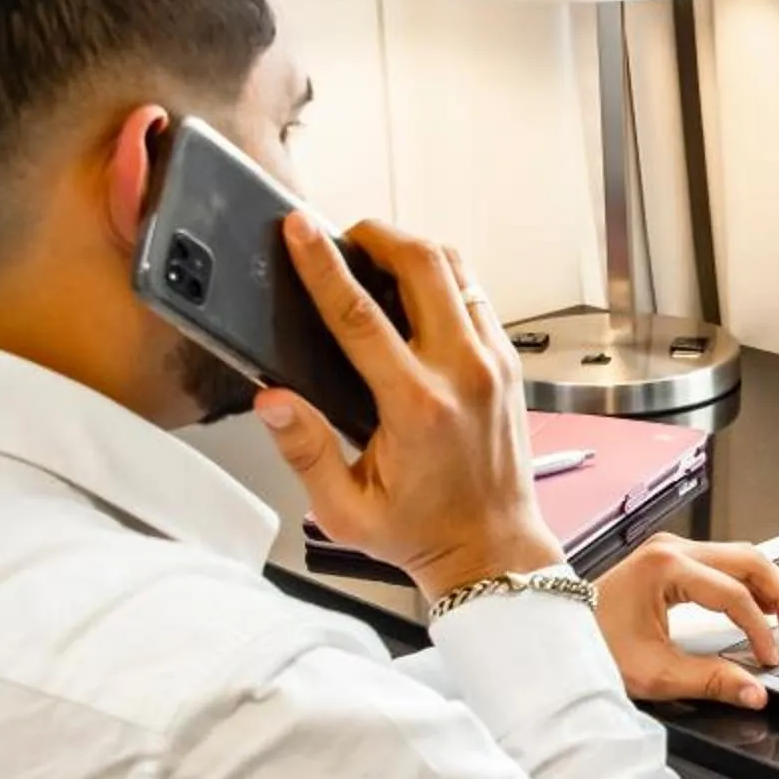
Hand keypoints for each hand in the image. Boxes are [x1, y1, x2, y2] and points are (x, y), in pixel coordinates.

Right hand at [256, 216, 561, 596]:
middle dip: (377, 235)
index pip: (360, 317)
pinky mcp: (507, 364)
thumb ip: (303, 451)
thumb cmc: (421, 533)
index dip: (323, 265)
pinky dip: (443, 278)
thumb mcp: (344, 510)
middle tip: (342, 234)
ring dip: (414, 250)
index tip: (299, 228)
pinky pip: (476, 295)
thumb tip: (271, 399)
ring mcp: (493, 363)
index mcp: (417, 407)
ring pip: (458, 269)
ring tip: (375, 255)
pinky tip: (413, 292)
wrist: (493, 550)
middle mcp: (463, 374)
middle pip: (423, 264)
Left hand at [594, 534, 778, 711]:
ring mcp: (672, 550)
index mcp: (666, 569)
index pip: (734, 595)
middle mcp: (672, 550)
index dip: (760, 630)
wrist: (556, 632)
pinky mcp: (671, 559)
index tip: (770, 659)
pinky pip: (725, 562)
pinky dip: (750, 584)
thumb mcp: (654, 673)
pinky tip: (763, 607)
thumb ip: (711, 681)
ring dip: (771, 587)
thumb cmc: (592, 647)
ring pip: (742, 557)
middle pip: (750, 561)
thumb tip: (754, 693)